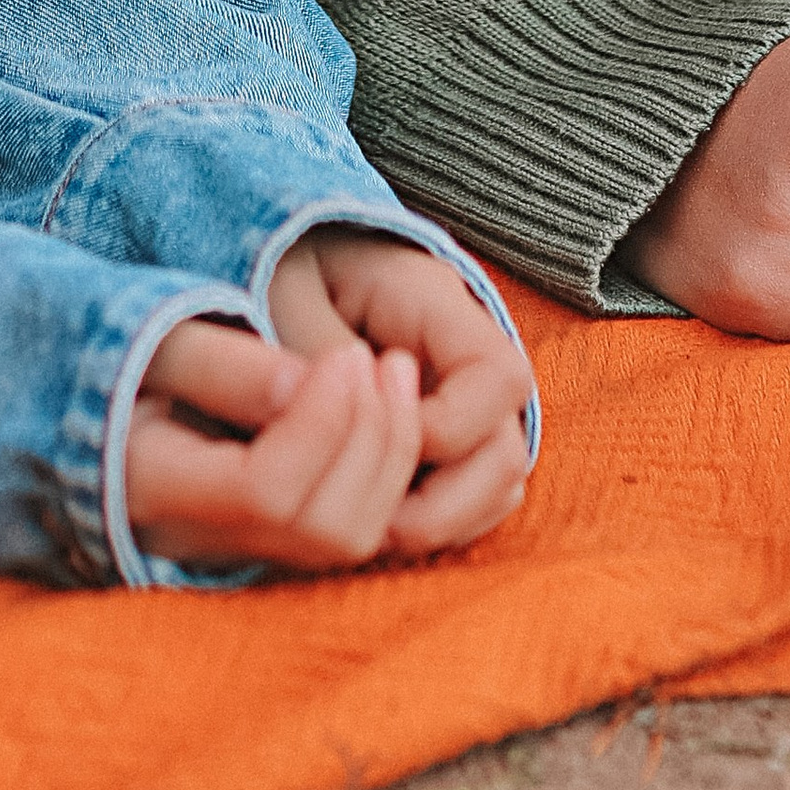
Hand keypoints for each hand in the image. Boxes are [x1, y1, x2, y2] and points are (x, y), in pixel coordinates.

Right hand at [123, 316, 423, 571]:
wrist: (82, 402)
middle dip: (369, 437)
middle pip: (318, 527)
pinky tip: (384, 406)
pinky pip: (344, 532)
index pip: (263, 490)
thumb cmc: (113, 354)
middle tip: (380, 357)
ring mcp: (234, 553)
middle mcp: (195, 542)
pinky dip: (382, 471)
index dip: (322, 425)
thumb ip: (221, 365)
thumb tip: (307, 383)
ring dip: (388, 454)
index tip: (346, 354)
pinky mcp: (266, 545)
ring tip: (392, 369)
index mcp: (150, 488)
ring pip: (342, 541)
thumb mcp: (153, 339)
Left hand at [268, 226, 533, 553]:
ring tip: (368, 527)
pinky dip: (433, 526)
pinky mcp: (447, 439)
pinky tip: (374, 523)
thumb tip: (345, 429)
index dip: (446, 429)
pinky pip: (469, 502)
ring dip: (438, 524)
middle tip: (373, 519)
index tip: (370, 437)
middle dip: (444, 504)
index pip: (497, 377)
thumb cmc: (283, 270)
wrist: (286, 262)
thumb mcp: (285, 295)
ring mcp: (463, 401)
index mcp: (437, 300)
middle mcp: (466, 356)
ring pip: (495, 488)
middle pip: (507, 450)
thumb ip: (315, 357)